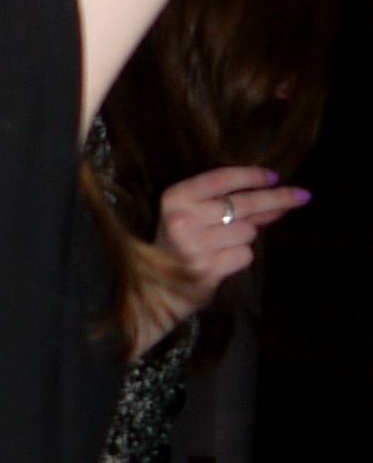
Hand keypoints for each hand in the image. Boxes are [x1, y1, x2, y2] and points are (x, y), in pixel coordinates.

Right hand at [155, 164, 309, 316]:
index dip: (251, 176)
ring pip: (247, 231)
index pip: (221, 178)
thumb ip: (228, 201)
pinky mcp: (208, 270)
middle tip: (303, 196)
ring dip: (246, 235)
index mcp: (175, 197)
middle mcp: (182, 220)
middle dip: (277, 199)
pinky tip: (223, 258)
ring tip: (224, 241)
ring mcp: (195, 247)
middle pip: (243, 204)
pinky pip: (245, 254)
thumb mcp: (193, 212)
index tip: (276, 176)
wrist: (161, 286)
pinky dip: (241, 255)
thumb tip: (276, 194)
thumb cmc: (181, 241)